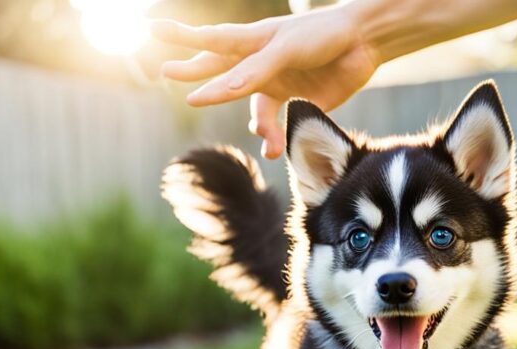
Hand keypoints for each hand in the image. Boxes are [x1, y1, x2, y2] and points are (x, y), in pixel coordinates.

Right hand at [152, 5, 378, 158]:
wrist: (365, 43)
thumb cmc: (322, 35)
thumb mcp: (283, 50)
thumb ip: (251, 72)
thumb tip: (215, 92)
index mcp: (253, 42)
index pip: (209, 41)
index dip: (180, 37)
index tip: (151, 30)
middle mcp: (262, 63)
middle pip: (222, 73)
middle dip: (197, 76)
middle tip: (165, 73)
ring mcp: (282, 83)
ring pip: (256, 111)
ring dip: (260, 129)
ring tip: (269, 145)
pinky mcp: (303, 101)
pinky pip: (283, 124)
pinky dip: (279, 138)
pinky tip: (279, 150)